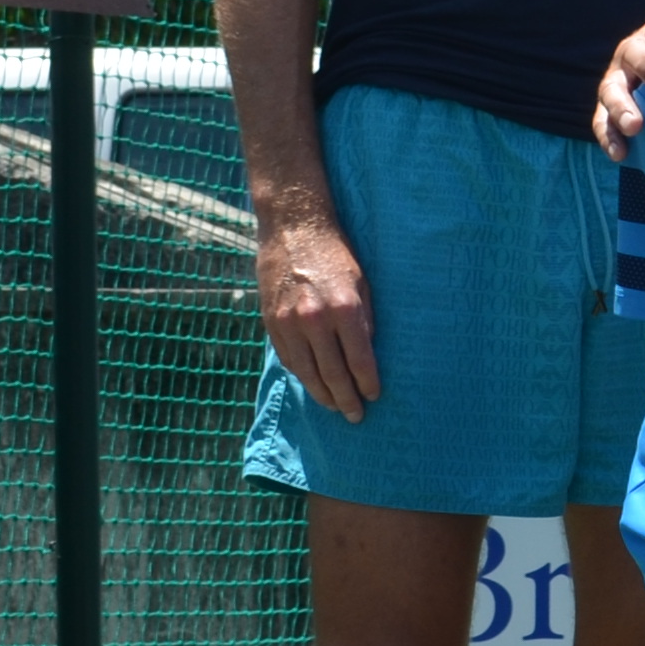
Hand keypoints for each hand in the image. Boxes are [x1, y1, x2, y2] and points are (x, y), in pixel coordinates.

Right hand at [252, 201, 379, 420]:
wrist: (293, 229)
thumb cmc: (336, 255)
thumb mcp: (362, 285)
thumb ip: (365, 322)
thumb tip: (367, 358)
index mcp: (344, 309)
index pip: (359, 361)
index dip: (367, 384)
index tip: (374, 397)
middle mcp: (314, 319)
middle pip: (332, 373)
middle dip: (346, 399)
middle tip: (355, 416)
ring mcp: (288, 322)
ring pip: (306, 372)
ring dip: (322, 394)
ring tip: (334, 407)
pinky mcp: (271, 321)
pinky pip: (288, 358)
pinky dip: (301, 375)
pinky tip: (312, 384)